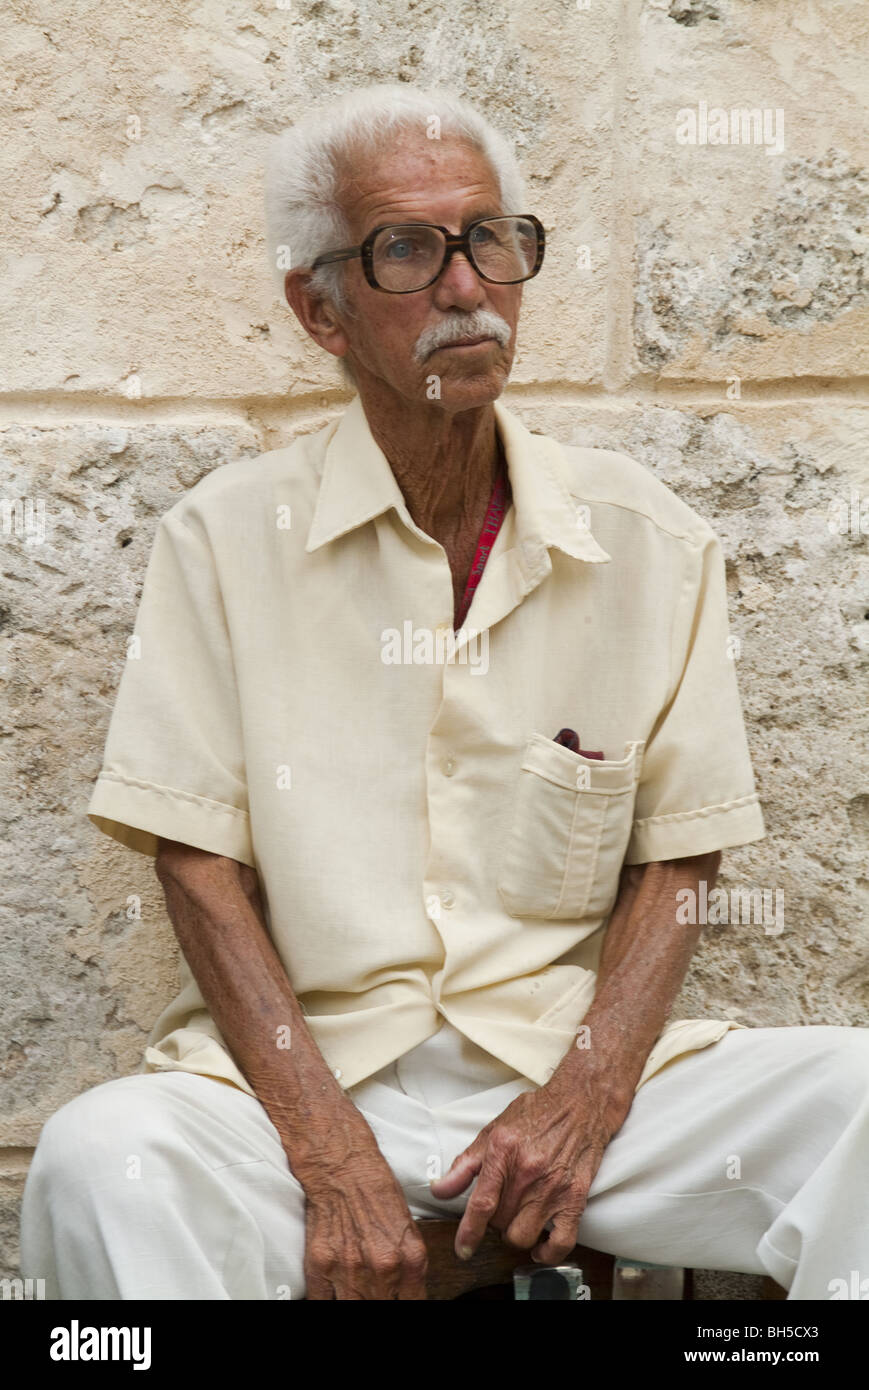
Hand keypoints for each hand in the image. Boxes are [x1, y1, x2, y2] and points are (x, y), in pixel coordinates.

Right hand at [301, 1146, 427, 1299]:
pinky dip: (329, 1298)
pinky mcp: (321, 1266)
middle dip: (381, 1299)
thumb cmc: (374, 1189)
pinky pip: (322, 1302)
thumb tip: (406, 1291)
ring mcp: (350, 1269)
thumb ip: (408, 1265)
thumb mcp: (408, 1227)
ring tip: (357, 1287)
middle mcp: (382, 1267)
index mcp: (410, 1258)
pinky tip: (336, 1290)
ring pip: (353, 1306)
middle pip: (382, 1306)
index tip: (397, 1298)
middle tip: (377, 1290)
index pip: (412, 1303)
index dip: (404, 1301)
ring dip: (356, 1298)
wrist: (343, 1167)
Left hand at [428, 1072, 628, 1265]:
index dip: (468, 1232)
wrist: (579, 1104)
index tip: (462, 1249)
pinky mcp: (575, 1197)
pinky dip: (548, 1252)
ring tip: (516, 1219)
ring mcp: (553, 1187)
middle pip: (500, 1223)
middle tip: (499, 1208)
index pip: (482, 1203)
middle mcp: (528, 1172)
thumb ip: (465, 1164)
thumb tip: (440, 1190)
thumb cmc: (535, 1115)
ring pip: (524, 1236)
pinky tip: (540, 1245)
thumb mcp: (493, 1131)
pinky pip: (561, 1242)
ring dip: (515, 1234)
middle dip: (494, 1221)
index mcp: (503, 1152)